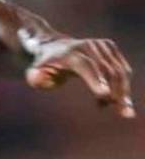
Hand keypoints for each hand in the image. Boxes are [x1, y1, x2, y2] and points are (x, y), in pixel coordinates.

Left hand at [20, 31, 135, 117]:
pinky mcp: (109, 48)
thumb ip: (36, 79)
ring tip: (122, 111)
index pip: (85, 66)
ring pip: (119, 71)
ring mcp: (100, 45)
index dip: (95, 79)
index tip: (105, 95)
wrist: (52, 47)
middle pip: (107, 70)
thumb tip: (41, 79)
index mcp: (68, 53)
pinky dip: (122, 86)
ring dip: (123, 92)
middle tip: (124, 113)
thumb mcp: (34, 74)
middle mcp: (87, 46)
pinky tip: (111, 101)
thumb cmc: (42, 66)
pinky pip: (121, 69)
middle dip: (117, 92)